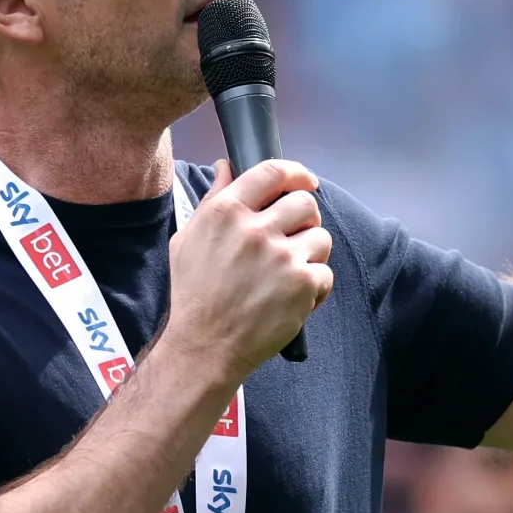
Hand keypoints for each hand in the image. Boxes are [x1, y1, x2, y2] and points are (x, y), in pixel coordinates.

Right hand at [161, 159, 332, 382]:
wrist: (205, 346)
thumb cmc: (194, 294)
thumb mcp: (188, 239)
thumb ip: (212, 198)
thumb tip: (226, 166)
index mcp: (225, 212)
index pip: (272, 171)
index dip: (296, 173)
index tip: (306, 181)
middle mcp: (255, 229)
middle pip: (305, 202)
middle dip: (306, 216)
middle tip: (298, 233)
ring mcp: (282, 257)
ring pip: (321, 236)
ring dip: (311, 251)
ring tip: (292, 270)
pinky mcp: (302, 284)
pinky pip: (325, 273)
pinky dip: (315, 286)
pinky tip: (294, 297)